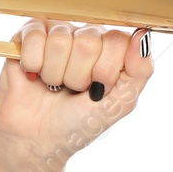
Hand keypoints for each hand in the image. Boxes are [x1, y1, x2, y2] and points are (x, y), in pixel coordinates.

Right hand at [0, 18, 154, 167]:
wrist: (36, 139)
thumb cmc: (79, 122)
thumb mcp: (119, 104)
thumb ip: (140, 70)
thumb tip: (143, 35)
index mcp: (113, 49)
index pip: (118, 40)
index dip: (106, 70)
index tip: (99, 89)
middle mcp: (88, 36)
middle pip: (88, 41)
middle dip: (79, 77)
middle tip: (73, 90)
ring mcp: (59, 33)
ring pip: (61, 41)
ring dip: (55, 74)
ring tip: (54, 85)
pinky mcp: (29, 34)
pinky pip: (35, 35)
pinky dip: (34, 64)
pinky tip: (34, 75)